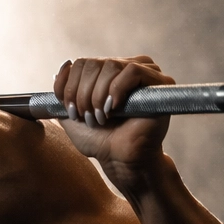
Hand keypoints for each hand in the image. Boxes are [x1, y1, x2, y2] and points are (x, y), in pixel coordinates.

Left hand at [53, 57, 173, 170]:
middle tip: (87, 118)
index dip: (70, 86)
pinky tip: (114, 108)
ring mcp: (145, 73)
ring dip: (99, 95)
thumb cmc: (100, 140)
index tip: (70, 111)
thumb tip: (63, 66)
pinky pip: (133, 71)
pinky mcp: (160, 83)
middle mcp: (126, 67)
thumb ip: (63, 91)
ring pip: (111, 66)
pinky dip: (117, 89)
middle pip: (94, 64)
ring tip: (101, 117)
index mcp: (106, 72)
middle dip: (83, 94)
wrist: (120, 160)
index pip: (82, 63)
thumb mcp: (70, 115)